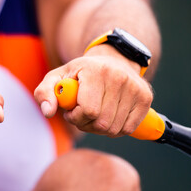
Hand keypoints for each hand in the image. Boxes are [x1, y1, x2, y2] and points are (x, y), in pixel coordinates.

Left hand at [34, 45, 152, 137]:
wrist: (111, 60)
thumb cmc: (80, 73)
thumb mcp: (57, 77)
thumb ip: (44, 93)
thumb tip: (48, 112)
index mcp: (96, 71)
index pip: (88, 111)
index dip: (75, 117)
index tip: (71, 111)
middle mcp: (119, 78)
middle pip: (101, 123)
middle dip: (85, 124)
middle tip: (81, 114)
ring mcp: (136, 88)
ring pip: (114, 129)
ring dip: (99, 128)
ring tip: (93, 113)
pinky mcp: (146, 98)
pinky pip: (128, 129)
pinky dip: (114, 129)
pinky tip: (107, 116)